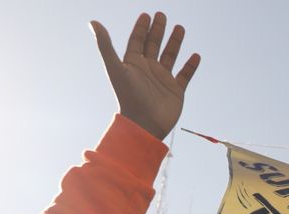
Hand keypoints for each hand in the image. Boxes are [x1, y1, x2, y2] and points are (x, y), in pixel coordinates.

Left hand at [91, 12, 199, 140]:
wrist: (144, 124)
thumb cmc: (128, 97)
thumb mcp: (116, 68)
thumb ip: (105, 45)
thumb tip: (92, 22)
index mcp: (133, 64)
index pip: (137, 41)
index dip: (141, 28)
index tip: (146, 15)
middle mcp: (148, 69)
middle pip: (154, 45)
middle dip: (158, 30)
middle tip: (162, 15)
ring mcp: (163, 79)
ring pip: (170, 56)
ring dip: (175, 42)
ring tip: (180, 28)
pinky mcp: (176, 91)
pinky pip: (185, 75)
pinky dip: (190, 66)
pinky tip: (195, 55)